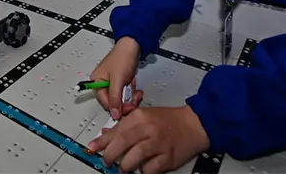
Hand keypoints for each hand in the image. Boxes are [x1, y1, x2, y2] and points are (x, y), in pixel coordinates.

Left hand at [88, 105, 210, 173]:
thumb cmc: (168, 120)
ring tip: (125, 167)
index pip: (115, 131)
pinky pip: (148, 170)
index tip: (92, 149)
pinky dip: (143, 171)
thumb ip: (123, 126)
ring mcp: (157, 144)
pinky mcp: (167, 158)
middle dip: (110, 156)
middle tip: (108, 161)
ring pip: (132, 160)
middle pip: (121, 145)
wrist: (194, 124)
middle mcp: (147, 129)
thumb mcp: (143, 116)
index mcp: (139, 117)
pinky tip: (143, 167)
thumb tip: (104, 135)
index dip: (101, 143)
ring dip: (125, 167)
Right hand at [91, 37, 142, 119]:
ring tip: (134, 89)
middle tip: (134, 97)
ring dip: (130, 96)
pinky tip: (133, 84)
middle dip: (125, 101)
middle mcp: (103, 83)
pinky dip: (131, 91)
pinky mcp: (120, 81)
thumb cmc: (123, 57)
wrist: (133, 45)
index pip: (104, 102)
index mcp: (96, 81)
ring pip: (121, 98)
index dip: (116, 108)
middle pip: (113, 101)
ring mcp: (112, 82)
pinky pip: (125, 92)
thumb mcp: (118, 80)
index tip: (126, 109)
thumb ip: (115, 98)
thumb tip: (114, 113)